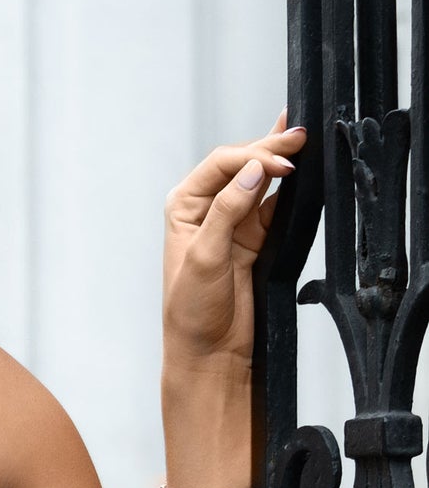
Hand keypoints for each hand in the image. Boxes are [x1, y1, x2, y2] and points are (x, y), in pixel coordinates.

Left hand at [162, 109, 308, 369]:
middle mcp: (206, 209)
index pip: (221, 164)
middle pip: (242, 165)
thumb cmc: (193, 310)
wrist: (210, 352)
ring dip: (281, 161)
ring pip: (261, 180)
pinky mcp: (254, 239)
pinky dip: (289, 190)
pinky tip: (302, 172)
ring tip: (303, 141)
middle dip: (269, 149)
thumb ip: (228, 211)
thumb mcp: (205, 257)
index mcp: (184, 206)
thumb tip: (253, 170)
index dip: (253, 156)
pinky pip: (275, 205)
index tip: (282, 164)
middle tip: (300, 136)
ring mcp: (232, 222)